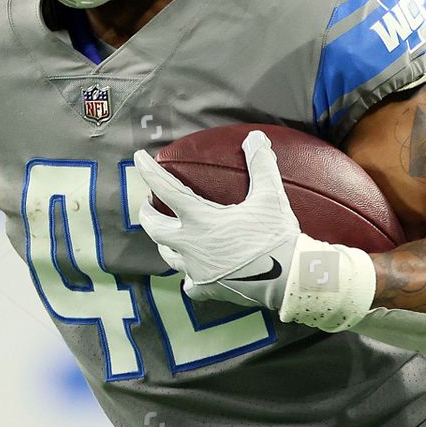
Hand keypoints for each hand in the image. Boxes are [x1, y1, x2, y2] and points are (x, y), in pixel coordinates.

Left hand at [133, 129, 299, 311]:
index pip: (166, 189)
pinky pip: (189, 283)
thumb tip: (256, 138)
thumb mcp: (270, 196)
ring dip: (164, 242)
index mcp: (200, 219)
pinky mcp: (207, 288)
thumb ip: (261, 164)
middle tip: (148, 204)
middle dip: (147, 214)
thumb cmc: (276, 237)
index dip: (149, 171)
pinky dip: (189, 275)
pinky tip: (193, 273)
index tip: (138, 159)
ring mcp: (196, 270)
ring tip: (167, 235)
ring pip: (168, 256)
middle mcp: (191, 245)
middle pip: (154, 228)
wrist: (288, 279)